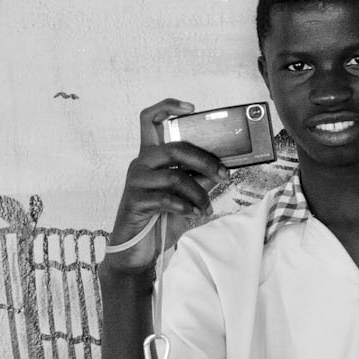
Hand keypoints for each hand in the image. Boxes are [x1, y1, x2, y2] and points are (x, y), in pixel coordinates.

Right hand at [102, 100, 224, 276]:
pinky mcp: (134, 201)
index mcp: (152, 156)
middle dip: (205, 161)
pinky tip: (193, 213)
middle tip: (224, 174)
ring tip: (206, 208)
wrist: (138, 251)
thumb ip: (200, 179)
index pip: (151, 120)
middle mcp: (141, 163)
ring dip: (198, 193)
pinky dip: (185, 206)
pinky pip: (166, 197)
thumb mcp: (187, 197)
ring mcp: (136, 181)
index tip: (191, 108)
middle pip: (175, 147)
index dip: (168, 107)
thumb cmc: (160, 220)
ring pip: (175, 176)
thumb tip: (223, 167)